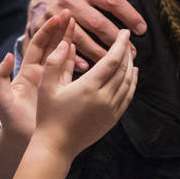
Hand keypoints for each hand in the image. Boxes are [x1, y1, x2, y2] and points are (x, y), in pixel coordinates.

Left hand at [0, 11, 71, 142]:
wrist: (21, 141)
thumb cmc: (10, 121)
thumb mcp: (2, 98)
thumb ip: (1, 76)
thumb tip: (8, 56)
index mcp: (27, 71)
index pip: (38, 44)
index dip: (47, 30)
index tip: (57, 17)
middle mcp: (40, 73)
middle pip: (52, 45)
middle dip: (61, 29)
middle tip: (72, 14)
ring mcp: (52, 81)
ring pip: (63, 56)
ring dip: (71, 41)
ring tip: (82, 27)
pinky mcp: (61, 91)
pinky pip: (71, 72)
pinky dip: (78, 60)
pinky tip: (88, 52)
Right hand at [25, 0, 146, 71]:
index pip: (112, 0)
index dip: (130, 15)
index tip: (142, 29)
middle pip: (98, 23)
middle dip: (117, 40)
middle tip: (133, 52)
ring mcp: (55, 15)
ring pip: (82, 39)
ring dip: (100, 53)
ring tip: (117, 63)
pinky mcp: (43, 29)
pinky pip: (61, 48)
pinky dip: (75, 59)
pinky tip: (90, 68)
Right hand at [32, 24, 137, 158]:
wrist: (56, 146)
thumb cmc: (48, 115)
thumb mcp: (46, 86)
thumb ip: (55, 61)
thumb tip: (67, 42)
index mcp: (89, 87)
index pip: (113, 60)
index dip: (120, 44)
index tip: (124, 33)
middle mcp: (104, 98)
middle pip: (123, 70)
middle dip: (126, 52)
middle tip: (126, 40)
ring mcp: (111, 110)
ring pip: (128, 83)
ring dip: (131, 66)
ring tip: (129, 54)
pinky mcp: (113, 119)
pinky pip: (128, 96)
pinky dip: (132, 83)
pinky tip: (132, 75)